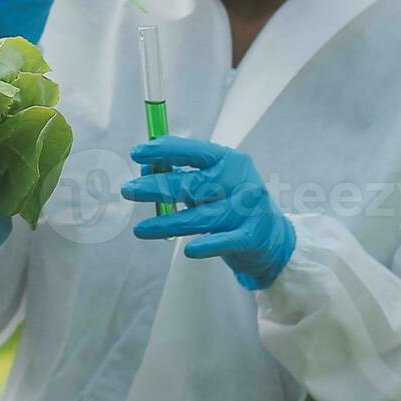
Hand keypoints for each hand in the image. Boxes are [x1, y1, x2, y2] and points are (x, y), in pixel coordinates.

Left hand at [122, 137, 297, 289]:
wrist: (271, 236)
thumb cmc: (232, 203)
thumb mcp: (212, 183)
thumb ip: (183, 175)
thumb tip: (146, 169)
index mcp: (230, 161)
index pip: (195, 151)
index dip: (165, 150)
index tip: (137, 152)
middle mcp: (239, 182)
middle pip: (193, 184)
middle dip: (157, 186)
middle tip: (128, 190)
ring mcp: (246, 210)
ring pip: (200, 218)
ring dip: (166, 223)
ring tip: (140, 229)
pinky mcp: (249, 237)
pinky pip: (222, 242)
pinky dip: (205, 246)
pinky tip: (186, 250)